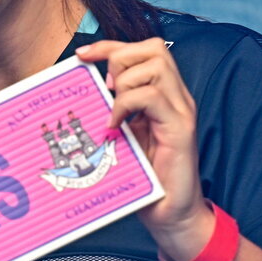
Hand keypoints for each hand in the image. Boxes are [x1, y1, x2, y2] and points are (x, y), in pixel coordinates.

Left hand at [76, 38, 213, 260]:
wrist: (170, 213)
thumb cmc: (143, 179)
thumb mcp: (121, 138)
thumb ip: (111, 113)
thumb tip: (80, 97)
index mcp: (162, 96)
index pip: (141, 52)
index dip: (109, 47)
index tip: (81, 56)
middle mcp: (176, 98)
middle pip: (152, 49)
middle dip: (119, 58)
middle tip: (106, 89)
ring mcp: (181, 111)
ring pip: (155, 65)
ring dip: (125, 83)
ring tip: (113, 110)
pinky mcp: (180, 129)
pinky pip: (152, 97)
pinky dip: (127, 105)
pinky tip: (115, 125)